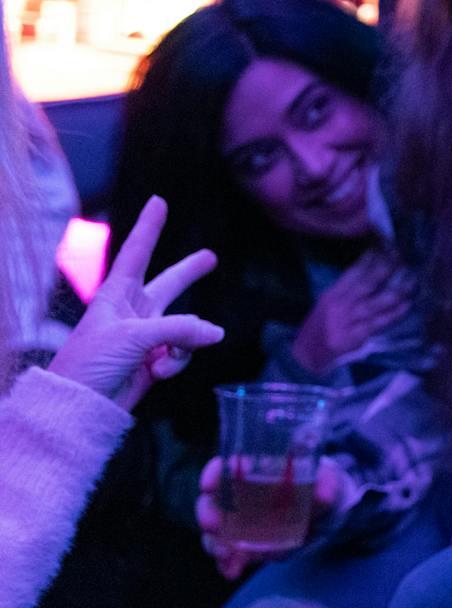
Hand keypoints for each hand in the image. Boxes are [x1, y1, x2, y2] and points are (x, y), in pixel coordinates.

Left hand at [47, 197, 220, 409]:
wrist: (78, 406)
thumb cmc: (90, 363)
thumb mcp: (133, 337)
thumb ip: (180, 329)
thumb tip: (216, 333)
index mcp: (116, 295)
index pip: (136, 252)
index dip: (149, 226)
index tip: (158, 201)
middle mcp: (133, 311)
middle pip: (169, 284)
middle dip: (190, 272)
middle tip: (210, 258)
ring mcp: (146, 336)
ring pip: (186, 325)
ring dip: (185, 340)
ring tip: (165, 357)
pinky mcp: (155, 360)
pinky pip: (183, 351)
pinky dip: (177, 361)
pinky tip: (158, 371)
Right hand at [195, 455, 349, 579]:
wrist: (320, 513)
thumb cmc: (317, 486)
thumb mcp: (325, 481)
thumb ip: (326, 484)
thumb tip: (323, 494)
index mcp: (254, 470)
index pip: (226, 467)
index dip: (213, 473)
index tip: (208, 485)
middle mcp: (237, 495)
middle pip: (211, 501)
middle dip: (207, 513)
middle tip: (214, 525)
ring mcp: (236, 522)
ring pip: (214, 531)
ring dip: (215, 544)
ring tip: (226, 556)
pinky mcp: (240, 544)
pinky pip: (227, 554)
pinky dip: (226, 563)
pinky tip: (231, 571)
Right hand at [291, 248, 412, 375]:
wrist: (306, 353)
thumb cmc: (321, 324)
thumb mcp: (329, 301)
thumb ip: (348, 286)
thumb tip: (373, 266)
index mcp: (333, 293)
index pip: (353, 271)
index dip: (372, 258)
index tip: (388, 246)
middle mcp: (340, 304)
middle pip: (366, 283)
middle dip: (386, 269)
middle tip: (404, 258)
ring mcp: (348, 321)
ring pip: (375, 302)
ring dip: (396, 290)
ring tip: (412, 280)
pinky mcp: (355, 336)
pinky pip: (378, 323)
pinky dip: (393, 313)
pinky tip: (407, 305)